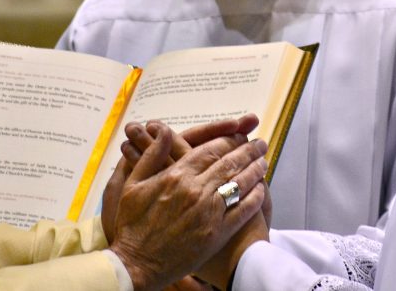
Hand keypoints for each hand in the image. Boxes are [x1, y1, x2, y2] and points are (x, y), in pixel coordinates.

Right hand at [109, 121, 268, 289]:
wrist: (136, 265)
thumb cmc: (132, 225)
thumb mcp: (132, 184)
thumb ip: (151, 156)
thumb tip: (164, 131)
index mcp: (177, 176)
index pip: (211, 149)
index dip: (229, 139)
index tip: (240, 134)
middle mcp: (196, 190)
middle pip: (230, 163)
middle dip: (248, 150)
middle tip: (260, 143)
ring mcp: (208, 212)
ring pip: (240, 183)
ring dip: (255, 170)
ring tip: (263, 161)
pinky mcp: (217, 234)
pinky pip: (242, 210)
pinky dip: (255, 197)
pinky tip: (261, 189)